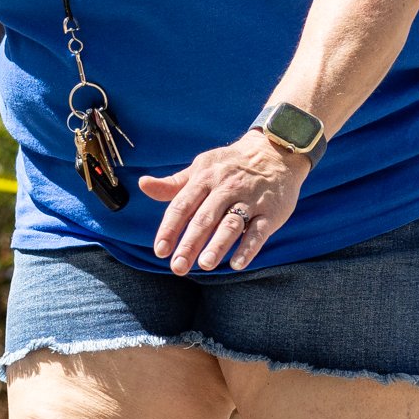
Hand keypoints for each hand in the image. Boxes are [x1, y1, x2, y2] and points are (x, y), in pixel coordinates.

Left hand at [138, 129, 309, 275]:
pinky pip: (259, 231)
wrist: (275, 152)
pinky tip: (237, 264)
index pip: (182, 205)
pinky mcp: (271, 211)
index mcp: (204, 178)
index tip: (160, 250)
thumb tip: (143, 185)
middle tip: (178, 267)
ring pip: (231, 224)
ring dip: (218, 245)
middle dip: (190, 243)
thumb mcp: (200, 168)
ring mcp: (250, 199)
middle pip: (204, 218)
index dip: (170, 229)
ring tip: (205, 264)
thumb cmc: (229, 165)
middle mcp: (226, 188)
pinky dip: (249, 247)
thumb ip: (173, 184)